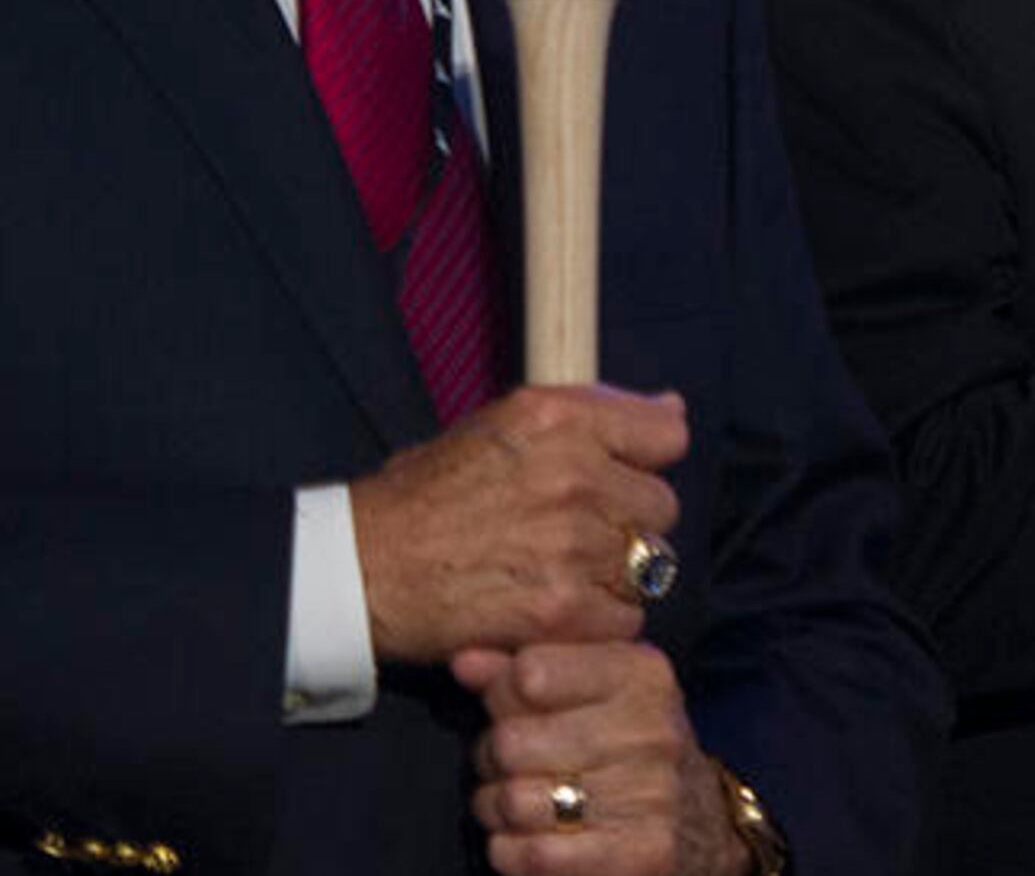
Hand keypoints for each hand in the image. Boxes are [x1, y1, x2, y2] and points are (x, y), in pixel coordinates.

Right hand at [350, 385, 690, 664]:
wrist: (362, 568)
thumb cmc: (426, 495)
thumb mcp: (500, 425)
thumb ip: (589, 414)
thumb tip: (673, 409)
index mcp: (558, 416)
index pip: (667, 435)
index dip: (644, 461)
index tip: (618, 478)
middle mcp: (573, 474)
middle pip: (661, 507)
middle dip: (628, 525)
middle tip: (577, 537)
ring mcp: (570, 544)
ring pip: (648, 567)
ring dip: (615, 578)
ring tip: (563, 576)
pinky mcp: (559, 609)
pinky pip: (623, 620)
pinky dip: (598, 625)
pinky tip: (557, 613)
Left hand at [458, 642, 746, 874]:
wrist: (704, 825)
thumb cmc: (630, 748)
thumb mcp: (595, 692)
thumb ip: (525, 667)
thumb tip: (463, 659)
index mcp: (643, 674)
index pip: (529, 673)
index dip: (501, 697)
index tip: (514, 712)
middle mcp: (653, 729)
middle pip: (511, 741)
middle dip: (492, 759)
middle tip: (508, 767)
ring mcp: (652, 795)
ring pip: (513, 801)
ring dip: (496, 809)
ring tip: (515, 804)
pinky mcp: (643, 854)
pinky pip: (533, 854)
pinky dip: (511, 852)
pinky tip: (527, 840)